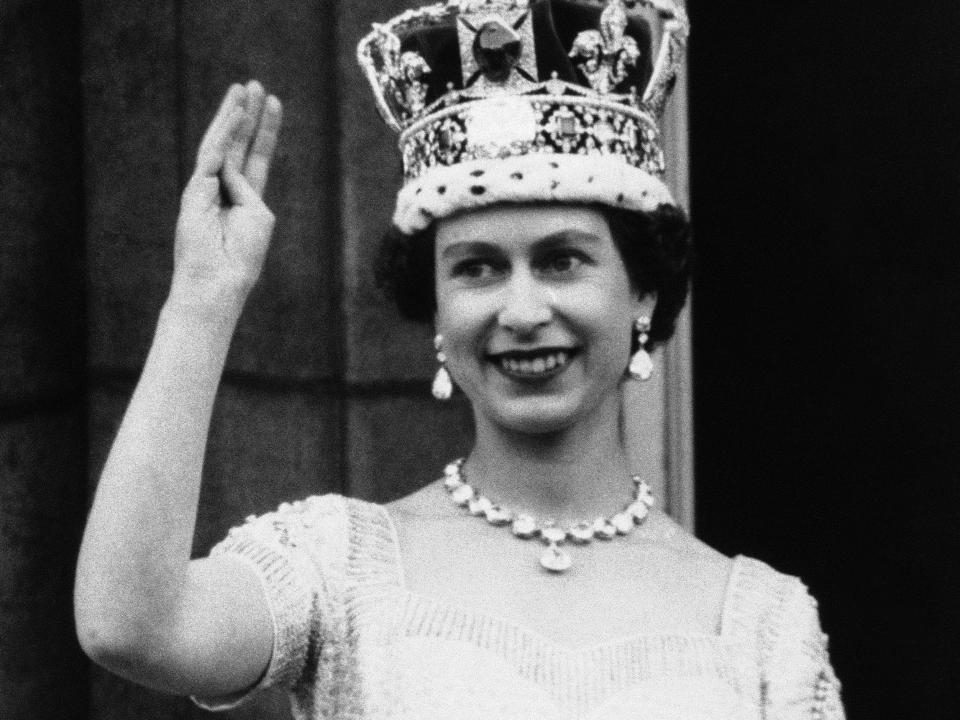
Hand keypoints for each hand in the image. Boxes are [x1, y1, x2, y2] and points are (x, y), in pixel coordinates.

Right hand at [171, 81, 282, 304]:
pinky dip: (226, 134)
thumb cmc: (242, 257)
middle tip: (254, 84)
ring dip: (234, 114)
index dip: (266, 131)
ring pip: (221, 143)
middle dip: (247, 114)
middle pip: (238, 144)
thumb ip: (249, 187)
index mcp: (245, 200)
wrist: (218, 282)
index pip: (256, 157)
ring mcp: (206, 188)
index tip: (274, 103)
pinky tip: (237, 114)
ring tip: (244, 88)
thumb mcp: (257, 216)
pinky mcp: (195, 190)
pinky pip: (213, 155)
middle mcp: (224, 190)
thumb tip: (230, 166)